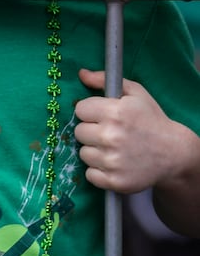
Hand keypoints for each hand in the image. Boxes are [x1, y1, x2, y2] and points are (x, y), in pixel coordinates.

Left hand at [74, 68, 199, 193]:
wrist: (175, 154)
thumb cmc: (152, 121)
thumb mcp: (135, 94)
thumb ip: (105, 80)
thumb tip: (82, 74)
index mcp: (115, 113)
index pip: (80, 109)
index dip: (91, 112)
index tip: (102, 116)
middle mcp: (111, 137)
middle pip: (79, 132)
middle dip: (91, 131)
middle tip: (110, 133)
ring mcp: (113, 161)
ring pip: (83, 153)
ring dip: (95, 151)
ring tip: (114, 149)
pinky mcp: (115, 181)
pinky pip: (90, 174)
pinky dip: (99, 171)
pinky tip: (114, 164)